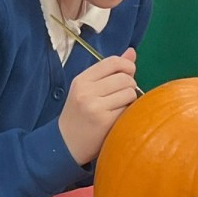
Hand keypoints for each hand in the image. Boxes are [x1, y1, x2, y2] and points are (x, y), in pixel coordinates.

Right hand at [58, 48, 138, 164]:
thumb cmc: (79, 114)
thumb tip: (132, 52)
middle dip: (129, 85)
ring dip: (130, 100)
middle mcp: (86, 91)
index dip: (127, 66)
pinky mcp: (104, 121)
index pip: (112, 62)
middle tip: (121, 96)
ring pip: (129, 92)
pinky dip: (127, 112)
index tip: (129, 74)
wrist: (65, 144)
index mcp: (81, 80)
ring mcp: (94, 107)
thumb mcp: (88, 89)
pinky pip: (128, 109)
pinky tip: (117, 118)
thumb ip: (110, 71)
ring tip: (119, 107)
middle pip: (125, 78)